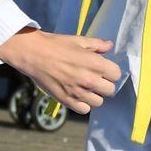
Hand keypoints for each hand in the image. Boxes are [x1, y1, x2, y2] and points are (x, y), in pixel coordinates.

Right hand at [0, 28, 118, 114]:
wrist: (33, 53)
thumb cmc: (55, 45)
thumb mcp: (78, 40)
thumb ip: (97, 45)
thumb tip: (109, 46)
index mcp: (96, 64)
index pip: (116, 75)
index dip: (110, 71)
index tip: (103, 69)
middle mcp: (90, 80)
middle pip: (110, 90)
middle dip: (104, 84)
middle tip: (94, 78)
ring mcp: (78, 92)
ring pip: (98, 102)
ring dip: (94, 95)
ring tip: (85, 87)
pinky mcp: (67, 100)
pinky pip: (84, 110)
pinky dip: (83, 104)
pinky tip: (77, 95)